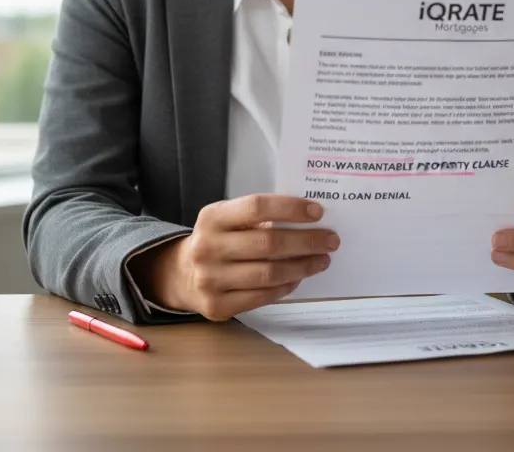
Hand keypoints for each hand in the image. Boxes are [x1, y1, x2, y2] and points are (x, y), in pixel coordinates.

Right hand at [130, 194, 337, 320]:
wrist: (182, 274)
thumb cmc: (219, 239)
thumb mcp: (229, 218)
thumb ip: (259, 216)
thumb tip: (308, 219)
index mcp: (213, 217)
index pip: (257, 207)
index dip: (290, 209)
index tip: (318, 212)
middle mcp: (208, 247)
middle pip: (268, 243)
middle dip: (306, 241)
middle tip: (331, 239)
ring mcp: (210, 279)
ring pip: (269, 273)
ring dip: (302, 266)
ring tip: (321, 260)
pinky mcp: (217, 306)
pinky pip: (262, 296)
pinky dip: (286, 287)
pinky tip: (299, 277)